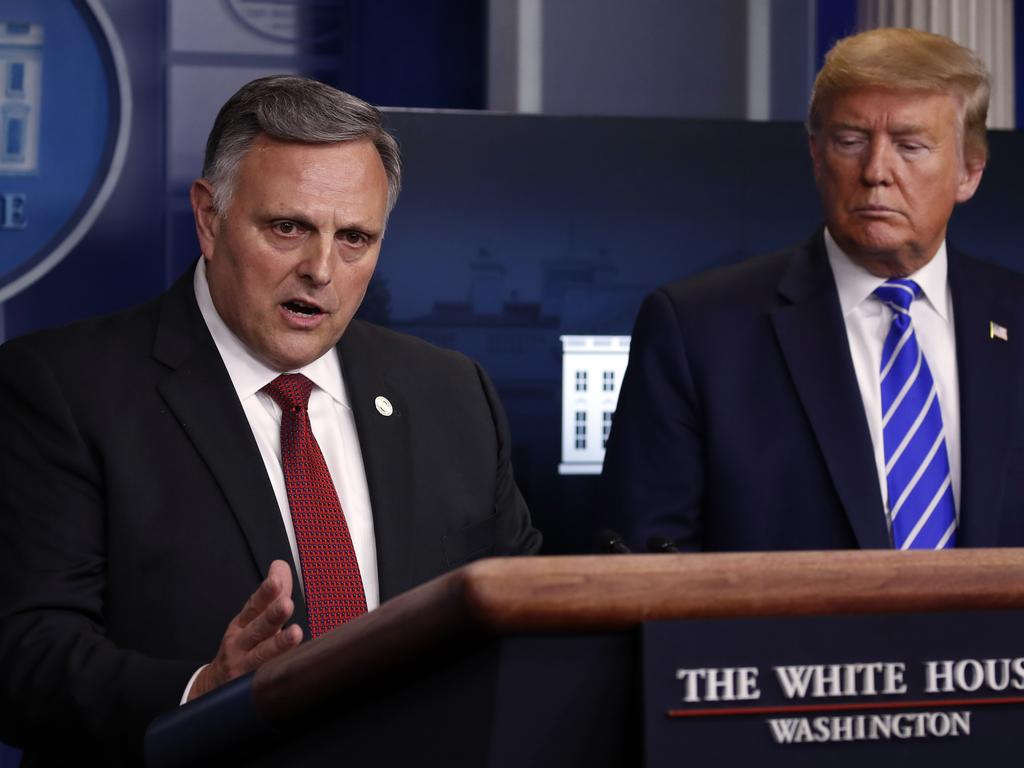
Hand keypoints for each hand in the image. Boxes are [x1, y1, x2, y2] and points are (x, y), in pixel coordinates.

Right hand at [187, 559, 302, 700]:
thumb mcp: (250, 619)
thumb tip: (281, 565)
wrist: (211, 687)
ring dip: (278, 644)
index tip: (276, 580)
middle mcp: (240, 644)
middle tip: (287, 604)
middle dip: (272, 616)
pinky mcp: (248, 688)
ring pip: (262, 655)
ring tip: (296, 634)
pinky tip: (292, 667)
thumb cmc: (240, 647)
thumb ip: (270, 595)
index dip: (265, 593)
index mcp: (242, 625)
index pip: (254, 606)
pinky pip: (265, 680)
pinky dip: (277, 674)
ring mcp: (243, 667)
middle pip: (257, 628)